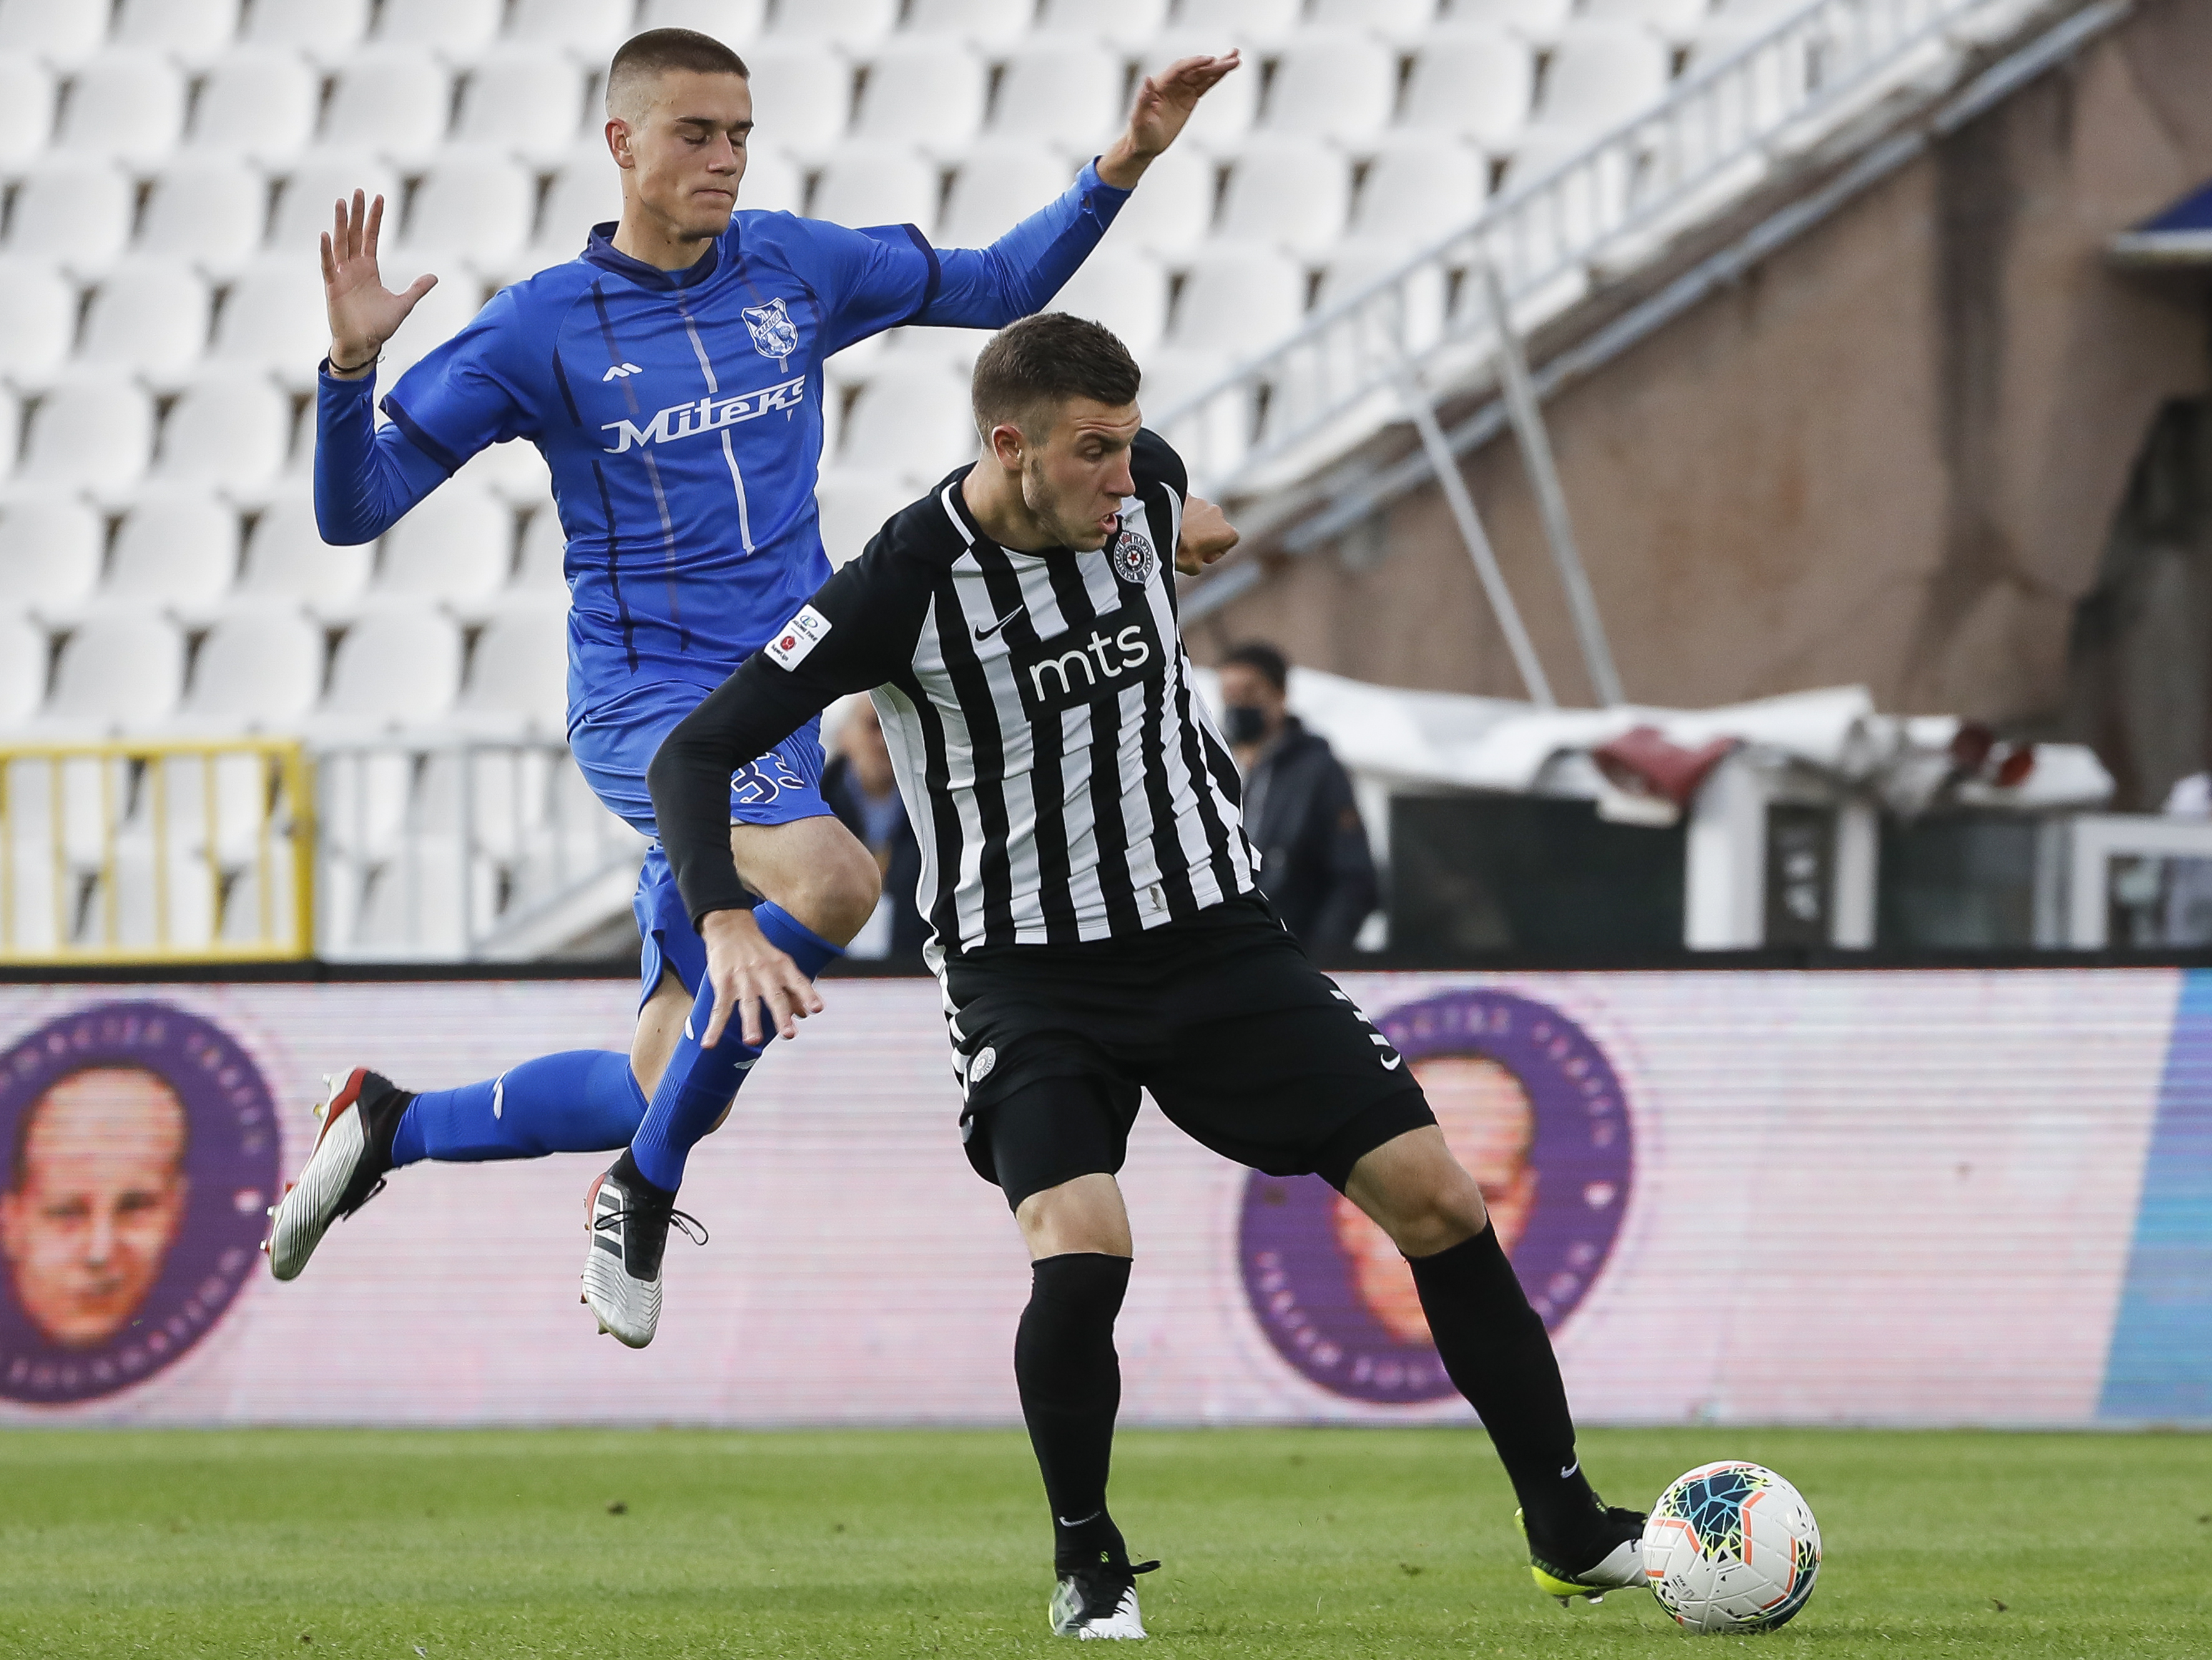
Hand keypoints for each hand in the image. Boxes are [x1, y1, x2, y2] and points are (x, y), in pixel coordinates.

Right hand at [319, 190, 436, 374]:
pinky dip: (326, 251)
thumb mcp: (403, 304)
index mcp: (369, 269)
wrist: (364, 344)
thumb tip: (434, 276)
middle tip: (359, 192)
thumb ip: (417, 289)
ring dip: (340, 224)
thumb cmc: (380, 326)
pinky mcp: (333, 288)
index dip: (375, 218)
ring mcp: (341, 276)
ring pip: (340, 244)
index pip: (371, 237)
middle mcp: (354, 268)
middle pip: (355, 235)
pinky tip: (325, 234)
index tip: (378, 198)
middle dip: (357, 214)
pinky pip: (328, 266)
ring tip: (341, 203)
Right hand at [698, 907, 824, 1048]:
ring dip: (751, 1023)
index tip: (817, 1009)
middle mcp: (765, 972)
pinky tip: (708, 1043)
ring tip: (752, 1041)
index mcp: (783, 967)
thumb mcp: (781, 965)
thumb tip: (804, 1015)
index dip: (809, 995)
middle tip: (789, 1034)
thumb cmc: (760, 952)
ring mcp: (744, 978)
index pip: (799, 982)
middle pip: (775, 996)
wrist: (732, 929)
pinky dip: (714, 1027)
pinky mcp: (724, 983)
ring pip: (748, 1004)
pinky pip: (719, 1008)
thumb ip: (793, 990)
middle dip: (782, 1015)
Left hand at [1098, 51, 1240, 188]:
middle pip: (1196, 69)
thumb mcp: (1139, 119)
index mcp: (1160, 85)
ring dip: (1219, 67)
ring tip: (1236, 59)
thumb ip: (1143, 99)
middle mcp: (1172, 84)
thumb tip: (1147, 79)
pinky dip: (1216, 78)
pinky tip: (1227, 71)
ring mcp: (1181, 90)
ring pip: (1203, 75)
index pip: (1180, 69)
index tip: (1210, 60)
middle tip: (1233, 57)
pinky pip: (1204, 86)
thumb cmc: (1139, 133)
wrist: (1144, 145)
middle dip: (1214, 64)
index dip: (1195, 63)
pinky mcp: (1189, 99)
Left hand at [1175, 495, 1239, 574]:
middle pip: (1216, 525)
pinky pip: (1187, 506)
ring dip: (1194, 524)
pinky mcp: (1185, 495)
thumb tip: (1197, 558)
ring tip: (1179, 535)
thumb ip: (1201, 561)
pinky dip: (1182, 514)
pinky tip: (1170, 526)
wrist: (1156, 531)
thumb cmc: (1179, 551)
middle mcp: (1216, 513)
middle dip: (1206, 535)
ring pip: (1201, 514)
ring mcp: (1200, 502)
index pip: (1232, 539)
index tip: (1205, 557)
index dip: (1219, 550)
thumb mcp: (1194, 568)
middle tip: (1191, 547)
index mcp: (1225, 531)